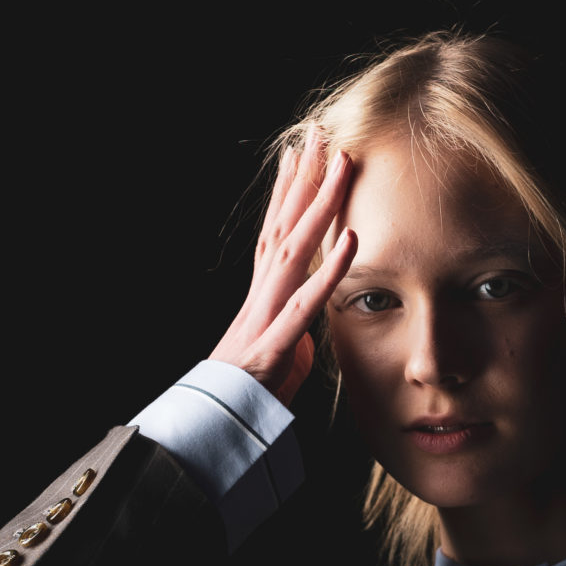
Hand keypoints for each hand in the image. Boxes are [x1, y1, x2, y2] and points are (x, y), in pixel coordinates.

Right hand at [209, 132, 357, 406]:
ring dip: (318, 206)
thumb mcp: (278, 351)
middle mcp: (260, 296)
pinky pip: (305, 305)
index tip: (301, 152)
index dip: (289, 191)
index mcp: (261, 296)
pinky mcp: (274, 346)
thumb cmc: (246, 397)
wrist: (213, 433)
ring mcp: (265, 316)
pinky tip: (351, 242)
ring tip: (341, 166)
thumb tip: (308, 317)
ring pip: (293, 250)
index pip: (276, 232)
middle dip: (302, 178)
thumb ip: (293, 327)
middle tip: (320, 133)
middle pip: (282, 226)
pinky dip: (329, 272)